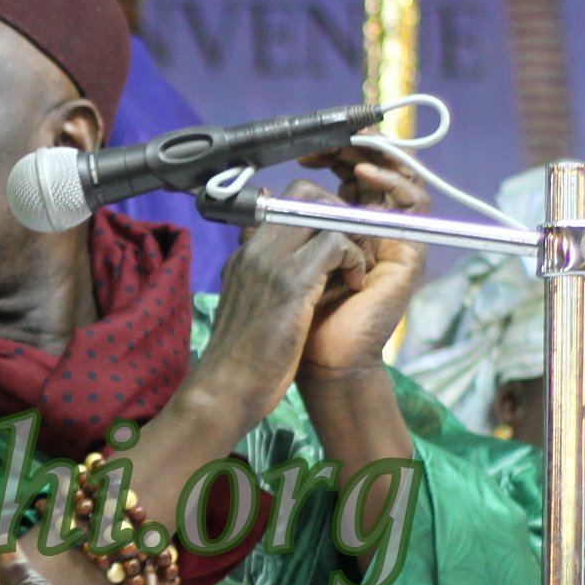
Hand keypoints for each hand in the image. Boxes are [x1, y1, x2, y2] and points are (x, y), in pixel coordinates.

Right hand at [188, 189, 366, 426]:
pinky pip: (335, 244)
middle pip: (305, 195)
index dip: (320, 214)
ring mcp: (271, 263)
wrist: (227, 389)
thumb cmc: (243, 358)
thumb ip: (269, 283)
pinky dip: (354, 260)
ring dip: (353, 238)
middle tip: (355, 248)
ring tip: (357, 270)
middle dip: (340, 214)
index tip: (339, 245)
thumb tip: (301, 273)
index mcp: (246, 254)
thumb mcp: (251, 308)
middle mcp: (256, 249)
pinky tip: (354, 287)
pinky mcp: (291, 284)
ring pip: (324, 213)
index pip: (285, 203)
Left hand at [295, 146, 429, 381]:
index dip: (333, 153)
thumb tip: (261, 190)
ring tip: (352, 150)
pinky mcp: (407, 252)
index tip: (306, 151)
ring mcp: (392, 239)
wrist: (317, 359)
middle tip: (335, 139)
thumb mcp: (277, 261)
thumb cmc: (295, 318)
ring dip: (378, 156)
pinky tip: (364, 177)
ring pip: (401, 178)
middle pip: (378, 168)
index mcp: (344, 225)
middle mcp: (372, 228)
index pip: (349, 172)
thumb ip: (274, 226)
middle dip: (357, 146)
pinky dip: (393, 183)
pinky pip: (414, 205)